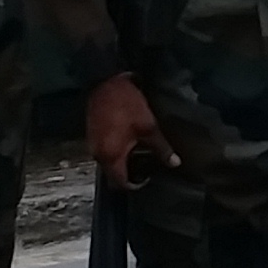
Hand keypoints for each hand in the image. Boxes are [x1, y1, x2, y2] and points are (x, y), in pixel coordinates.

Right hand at [85, 75, 176, 191]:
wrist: (105, 82)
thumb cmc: (126, 105)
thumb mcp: (149, 127)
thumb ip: (161, 148)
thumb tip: (175, 163)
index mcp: (111, 156)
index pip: (120, 183)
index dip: (135, 185)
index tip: (147, 178)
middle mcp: (98, 155)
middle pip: (112, 175)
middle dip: (127, 176)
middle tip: (145, 168)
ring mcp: (92, 144)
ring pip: (108, 163)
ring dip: (121, 163)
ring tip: (138, 155)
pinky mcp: (91, 135)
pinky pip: (103, 151)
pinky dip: (115, 152)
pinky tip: (128, 143)